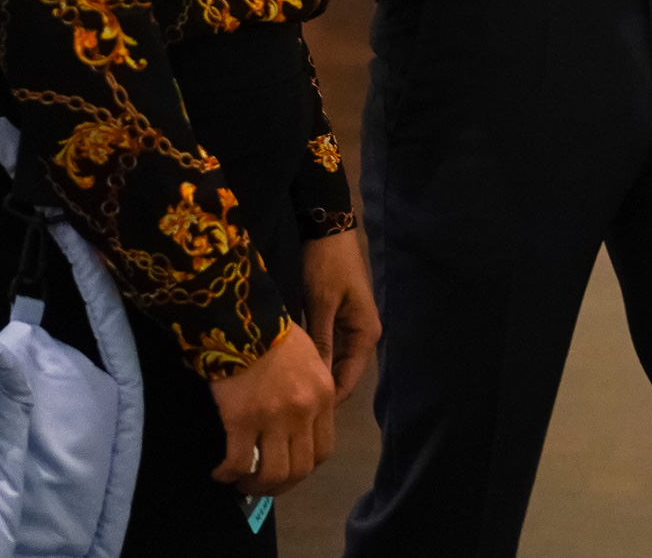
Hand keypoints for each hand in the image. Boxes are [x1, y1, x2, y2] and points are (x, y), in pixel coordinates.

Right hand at [209, 320, 336, 494]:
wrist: (242, 320)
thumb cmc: (273, 333)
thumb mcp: (310, 359)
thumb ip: (311, 390)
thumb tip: (300, 419)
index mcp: (325, 395)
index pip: (323, 449)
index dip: (304, 468)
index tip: (287, 471)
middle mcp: (305, 411)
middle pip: (301, 468)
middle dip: (281, 485)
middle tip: (261, 485)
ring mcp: (276, 418)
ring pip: (274, 472)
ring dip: (256, 485)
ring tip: (240, 482)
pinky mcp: (243, 420)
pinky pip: (239, 462)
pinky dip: (228, 473)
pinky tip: (220, 472)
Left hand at [300, 230, 378, 405]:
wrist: (327, 232)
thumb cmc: (326, 266)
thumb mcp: (320, 304)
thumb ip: (320, 343)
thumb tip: (314, 382)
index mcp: (366, 334)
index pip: (347, 381)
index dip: (325, 402)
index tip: (297, 419)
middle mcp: (363, 335)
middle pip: (341, 377)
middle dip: (318, 394)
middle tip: (286, 412)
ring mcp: (351, 329)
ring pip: (332, 365)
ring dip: (314, 379)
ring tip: (285, 396)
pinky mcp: (338, 321)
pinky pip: (327, 351)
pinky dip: (313, 362)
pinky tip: (290, 371)